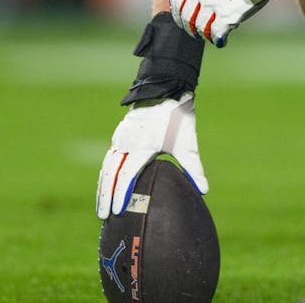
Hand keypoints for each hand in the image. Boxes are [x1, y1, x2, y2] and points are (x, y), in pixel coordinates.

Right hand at [96, 93, 206, 218]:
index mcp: (141, 146)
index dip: (120, 194)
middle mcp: (126, 142)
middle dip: (105, 196)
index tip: (117, 211)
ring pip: (106, 166)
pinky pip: (109, 158)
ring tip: (101, 205)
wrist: (165, 89)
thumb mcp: (187, 143)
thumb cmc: (177, 118)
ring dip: (102, 186)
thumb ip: (193, 168)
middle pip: (110, 173)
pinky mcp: (120, 134)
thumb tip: (204, 191)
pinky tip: (105, 184)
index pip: (126, 175)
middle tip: (103, 216)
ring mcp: (120, 137)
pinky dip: (105, 173)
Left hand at [171, 0, 264, 46]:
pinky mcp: (227, 15)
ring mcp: (212, 5)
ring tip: (208, 37)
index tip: (180, 18)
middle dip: (188, 27)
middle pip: (187, 16)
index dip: (177, 12)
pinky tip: (221, 41)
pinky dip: (217, 39)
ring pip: (200, 26)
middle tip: (193, 32)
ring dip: (203, 34)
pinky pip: (216, 33)